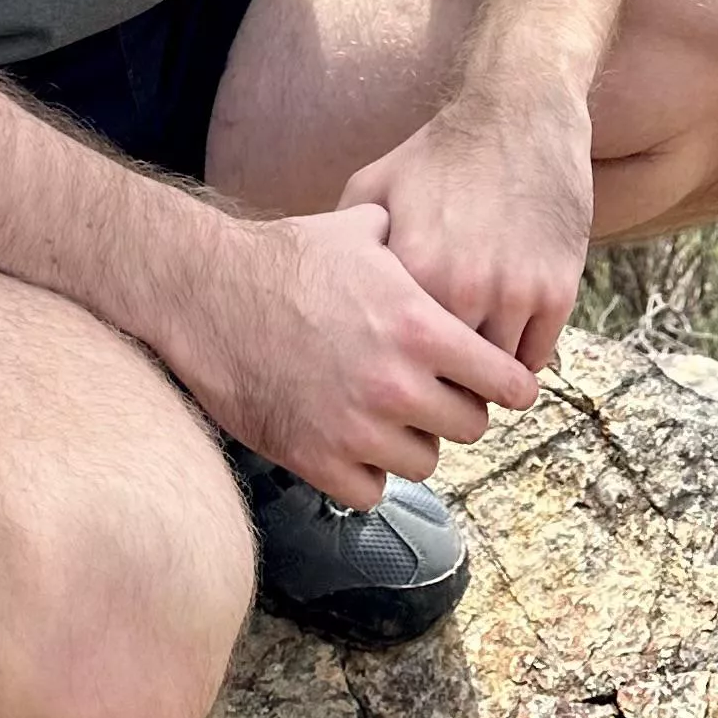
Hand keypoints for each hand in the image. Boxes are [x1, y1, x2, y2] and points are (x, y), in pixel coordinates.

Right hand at [188, 203, 536, 508]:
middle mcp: (397, 385)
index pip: (506, 381)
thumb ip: (418, 239)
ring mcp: (357, 430)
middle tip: (434, 392)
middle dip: (457, 408)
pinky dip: (366, 472)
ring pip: (424, 463)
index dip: (509, 383)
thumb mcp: (362, 229)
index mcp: (420, 328)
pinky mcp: (317, 462)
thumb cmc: (286, 258)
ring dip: (412, 441)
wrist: (208, 296)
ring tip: (387, 413)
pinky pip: (372, 491)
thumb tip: (450, 226)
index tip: (503, 386)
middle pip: (470, 426)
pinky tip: (350, 438)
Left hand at [341, 80, 595, 376]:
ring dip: (483, 376)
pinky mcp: (556, 289)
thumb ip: (347, 245)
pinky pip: (536, 355)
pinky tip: (504, 339)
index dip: (396, 372)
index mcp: (411, 271)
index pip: (399, 358)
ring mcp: (515, 292)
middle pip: (449, 377)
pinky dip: (520, 356)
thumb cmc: (440, 152)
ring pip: (497, 375)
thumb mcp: (375, 185)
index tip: (394, 374)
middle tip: (432, 383)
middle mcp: (463, 288)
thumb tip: (321, 300)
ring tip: (468, 367)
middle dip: (439, 384)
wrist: (519, 113)